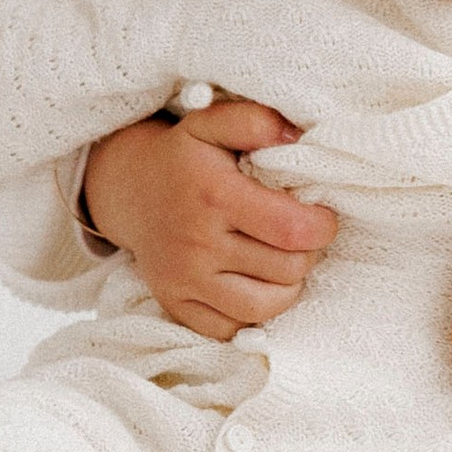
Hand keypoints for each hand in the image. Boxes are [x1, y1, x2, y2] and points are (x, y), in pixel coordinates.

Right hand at [81, 96, 336, 339]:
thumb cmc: (184, 157)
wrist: (129, 190)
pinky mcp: (176, 306)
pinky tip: (254, 283)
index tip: (320, 216)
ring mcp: (185, 281)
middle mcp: (198, 244)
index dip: (323, 226)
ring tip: (281, 259)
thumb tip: (296, 136)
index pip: (294, 230)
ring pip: (267, 306)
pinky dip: (254, 313)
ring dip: (287, 285)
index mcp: (214, 196)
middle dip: (307, 252)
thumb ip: (256, 121)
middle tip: (298, 234)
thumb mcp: (211, 122)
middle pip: (288, 269)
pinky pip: (233, 329)